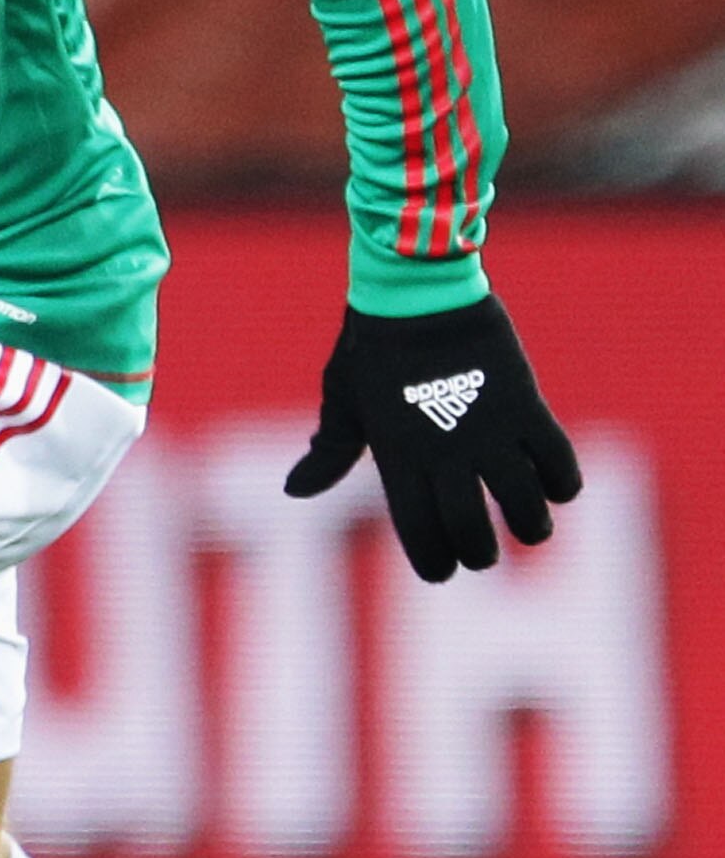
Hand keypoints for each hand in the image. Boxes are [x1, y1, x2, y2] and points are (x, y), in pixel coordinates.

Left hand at [285, 294, 581, 583]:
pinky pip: (557, 458)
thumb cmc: (371, 344)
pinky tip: (555, 485)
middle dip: (480, 554)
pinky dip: (562, 481)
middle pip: (473, 530)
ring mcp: (488, 429)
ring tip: (531, 527)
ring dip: (531, 525)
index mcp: (398, 458)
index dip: (435, 563)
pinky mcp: (524, 403)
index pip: (420, 535)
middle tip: (484, 555)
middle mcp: (445, 452)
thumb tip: (295, 491)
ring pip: (524, 503)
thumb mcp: (343, 399)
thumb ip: (328, 452)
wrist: (415, 286)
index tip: (443, 571)